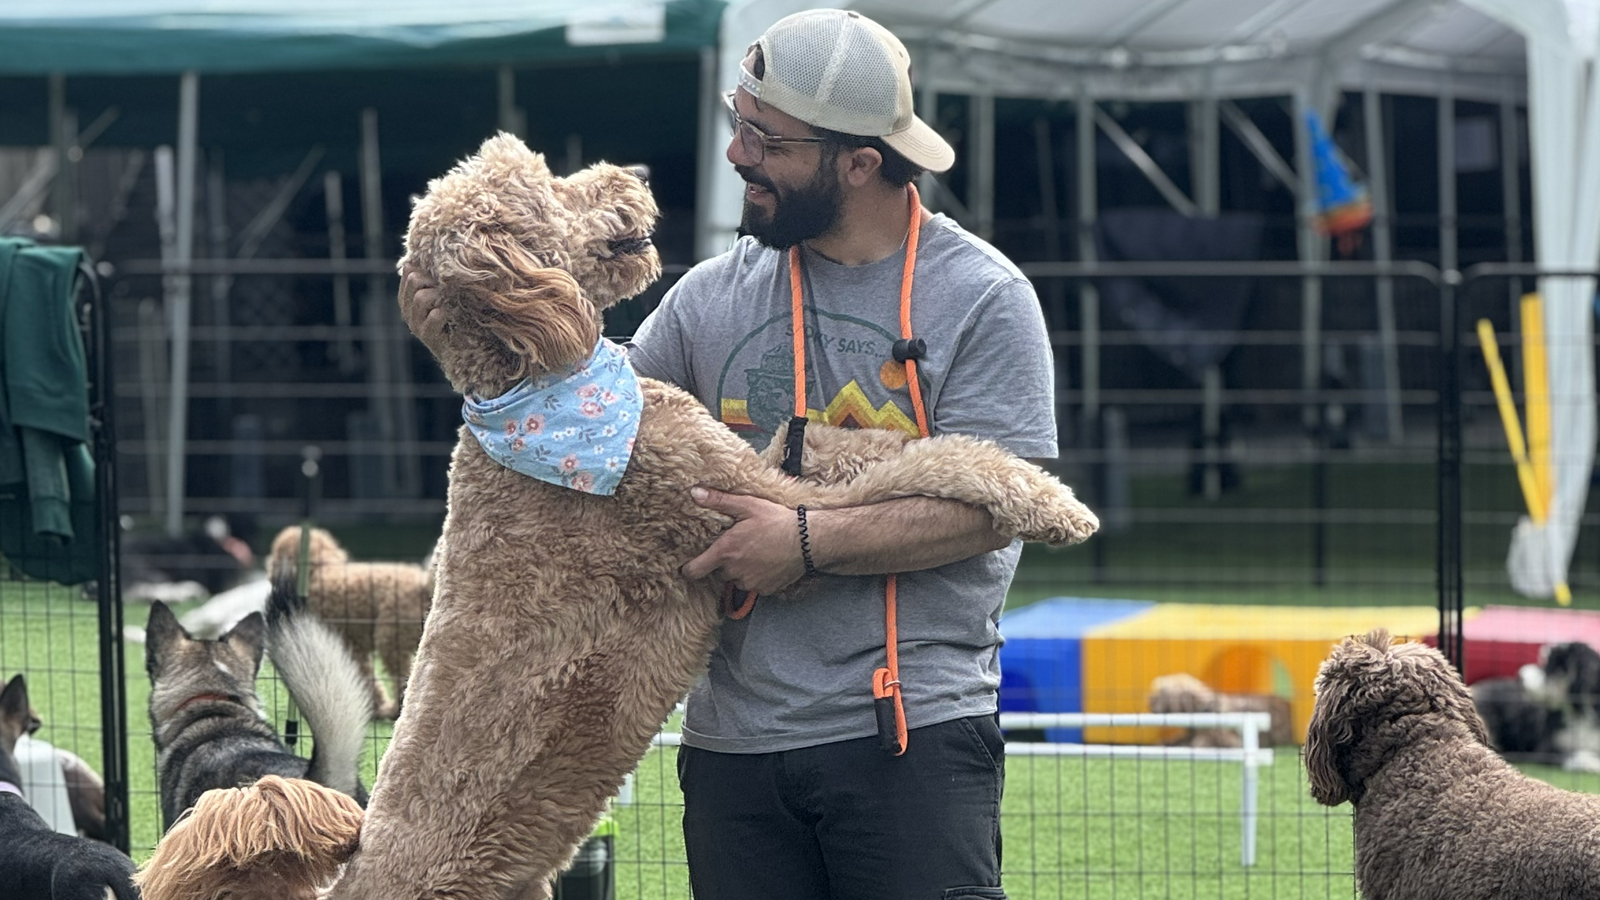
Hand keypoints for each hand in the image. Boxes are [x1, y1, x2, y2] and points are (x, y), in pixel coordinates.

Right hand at [398, 265, 448, 357]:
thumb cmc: (454, 318)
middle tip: (447, 288)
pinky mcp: (427, 336)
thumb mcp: (442, 295)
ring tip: (450, 302)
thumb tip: (429, 257)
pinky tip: (452, 315)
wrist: (461, 350)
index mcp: (407, 298)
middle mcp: (407, 310)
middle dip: (433, 280)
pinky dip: (446, 312)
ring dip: (440, 296)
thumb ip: (434, 279)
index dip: (427, 269)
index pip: (409, 272)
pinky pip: (435, 315)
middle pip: (414, 280)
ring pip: (422, 297)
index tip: (442, 275)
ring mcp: (415, 324)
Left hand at [681, 487, 805, 594]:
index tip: (690, 566)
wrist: (807, 541)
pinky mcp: (765, 590)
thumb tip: (694, 493)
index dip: (689, 569)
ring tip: (757, 553)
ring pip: (737, 579)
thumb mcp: (747, 505)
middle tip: (741, 547)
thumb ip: (719, 501)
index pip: (695, 570)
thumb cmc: (776, 521)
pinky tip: (768, 563)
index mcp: (725, 551)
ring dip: (742, 570)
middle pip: (720, 572)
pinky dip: (758, 577)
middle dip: (726, 562)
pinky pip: (754, 586)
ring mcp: (750, 582)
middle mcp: (734, 570)